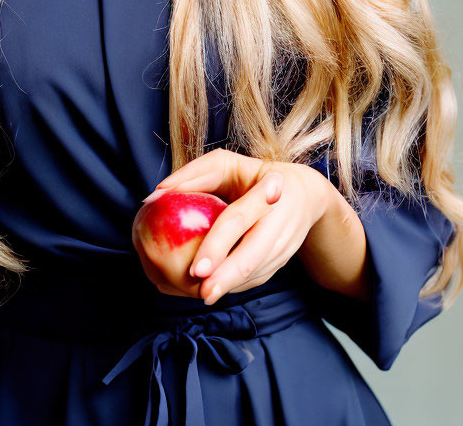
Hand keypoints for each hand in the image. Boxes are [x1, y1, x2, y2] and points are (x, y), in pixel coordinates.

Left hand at [145, 148, 330, 304]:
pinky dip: (233, 287)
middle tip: (201, 292)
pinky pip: (256, 279)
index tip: (197, 269)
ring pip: (256, 273)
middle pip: (253, 255)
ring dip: (229, 288)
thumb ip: (195, 175)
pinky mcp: (282, 262)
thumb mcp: (228, 164)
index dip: (218, 244)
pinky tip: (209, 291)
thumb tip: (156, 194)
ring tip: (199, 297)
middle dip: (226, 277)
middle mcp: (281, 221)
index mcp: (269, 190)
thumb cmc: (254, 175)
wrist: (306, 196)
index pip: (240, 220)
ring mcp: (285, 246)